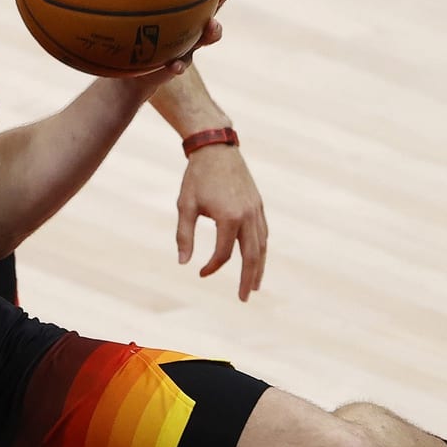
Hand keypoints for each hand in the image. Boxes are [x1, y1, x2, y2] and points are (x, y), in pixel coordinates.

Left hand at [135, 0, 235, 88]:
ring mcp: (187, 46)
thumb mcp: (127, 12)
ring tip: (212, 25)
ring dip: (212, 31)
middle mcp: (192, 25)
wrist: (130, 69)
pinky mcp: (175, 65)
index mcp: (186, 10)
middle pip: (215, 4)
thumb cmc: (131, 33)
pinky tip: (173, 65)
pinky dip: (178, 65)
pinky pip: (180, 65)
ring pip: (207, 38)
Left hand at [176, 144, 266, 301]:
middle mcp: (248, 217)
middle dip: (248, 279)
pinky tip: (257, 258)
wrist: (215, 148)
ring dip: (259, 267)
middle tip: (244, 298)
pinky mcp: (258, 204)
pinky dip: (261, 249)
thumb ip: (184, 236)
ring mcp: (256, 211)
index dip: (211, 266)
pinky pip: (263, 233)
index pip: (223, 253)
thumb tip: (183, 263)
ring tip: (255, 285)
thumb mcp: (185, 205)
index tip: (199, 272)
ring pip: (262, 246)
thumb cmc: (196, 177)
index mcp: (229, 218)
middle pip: (252, 256)